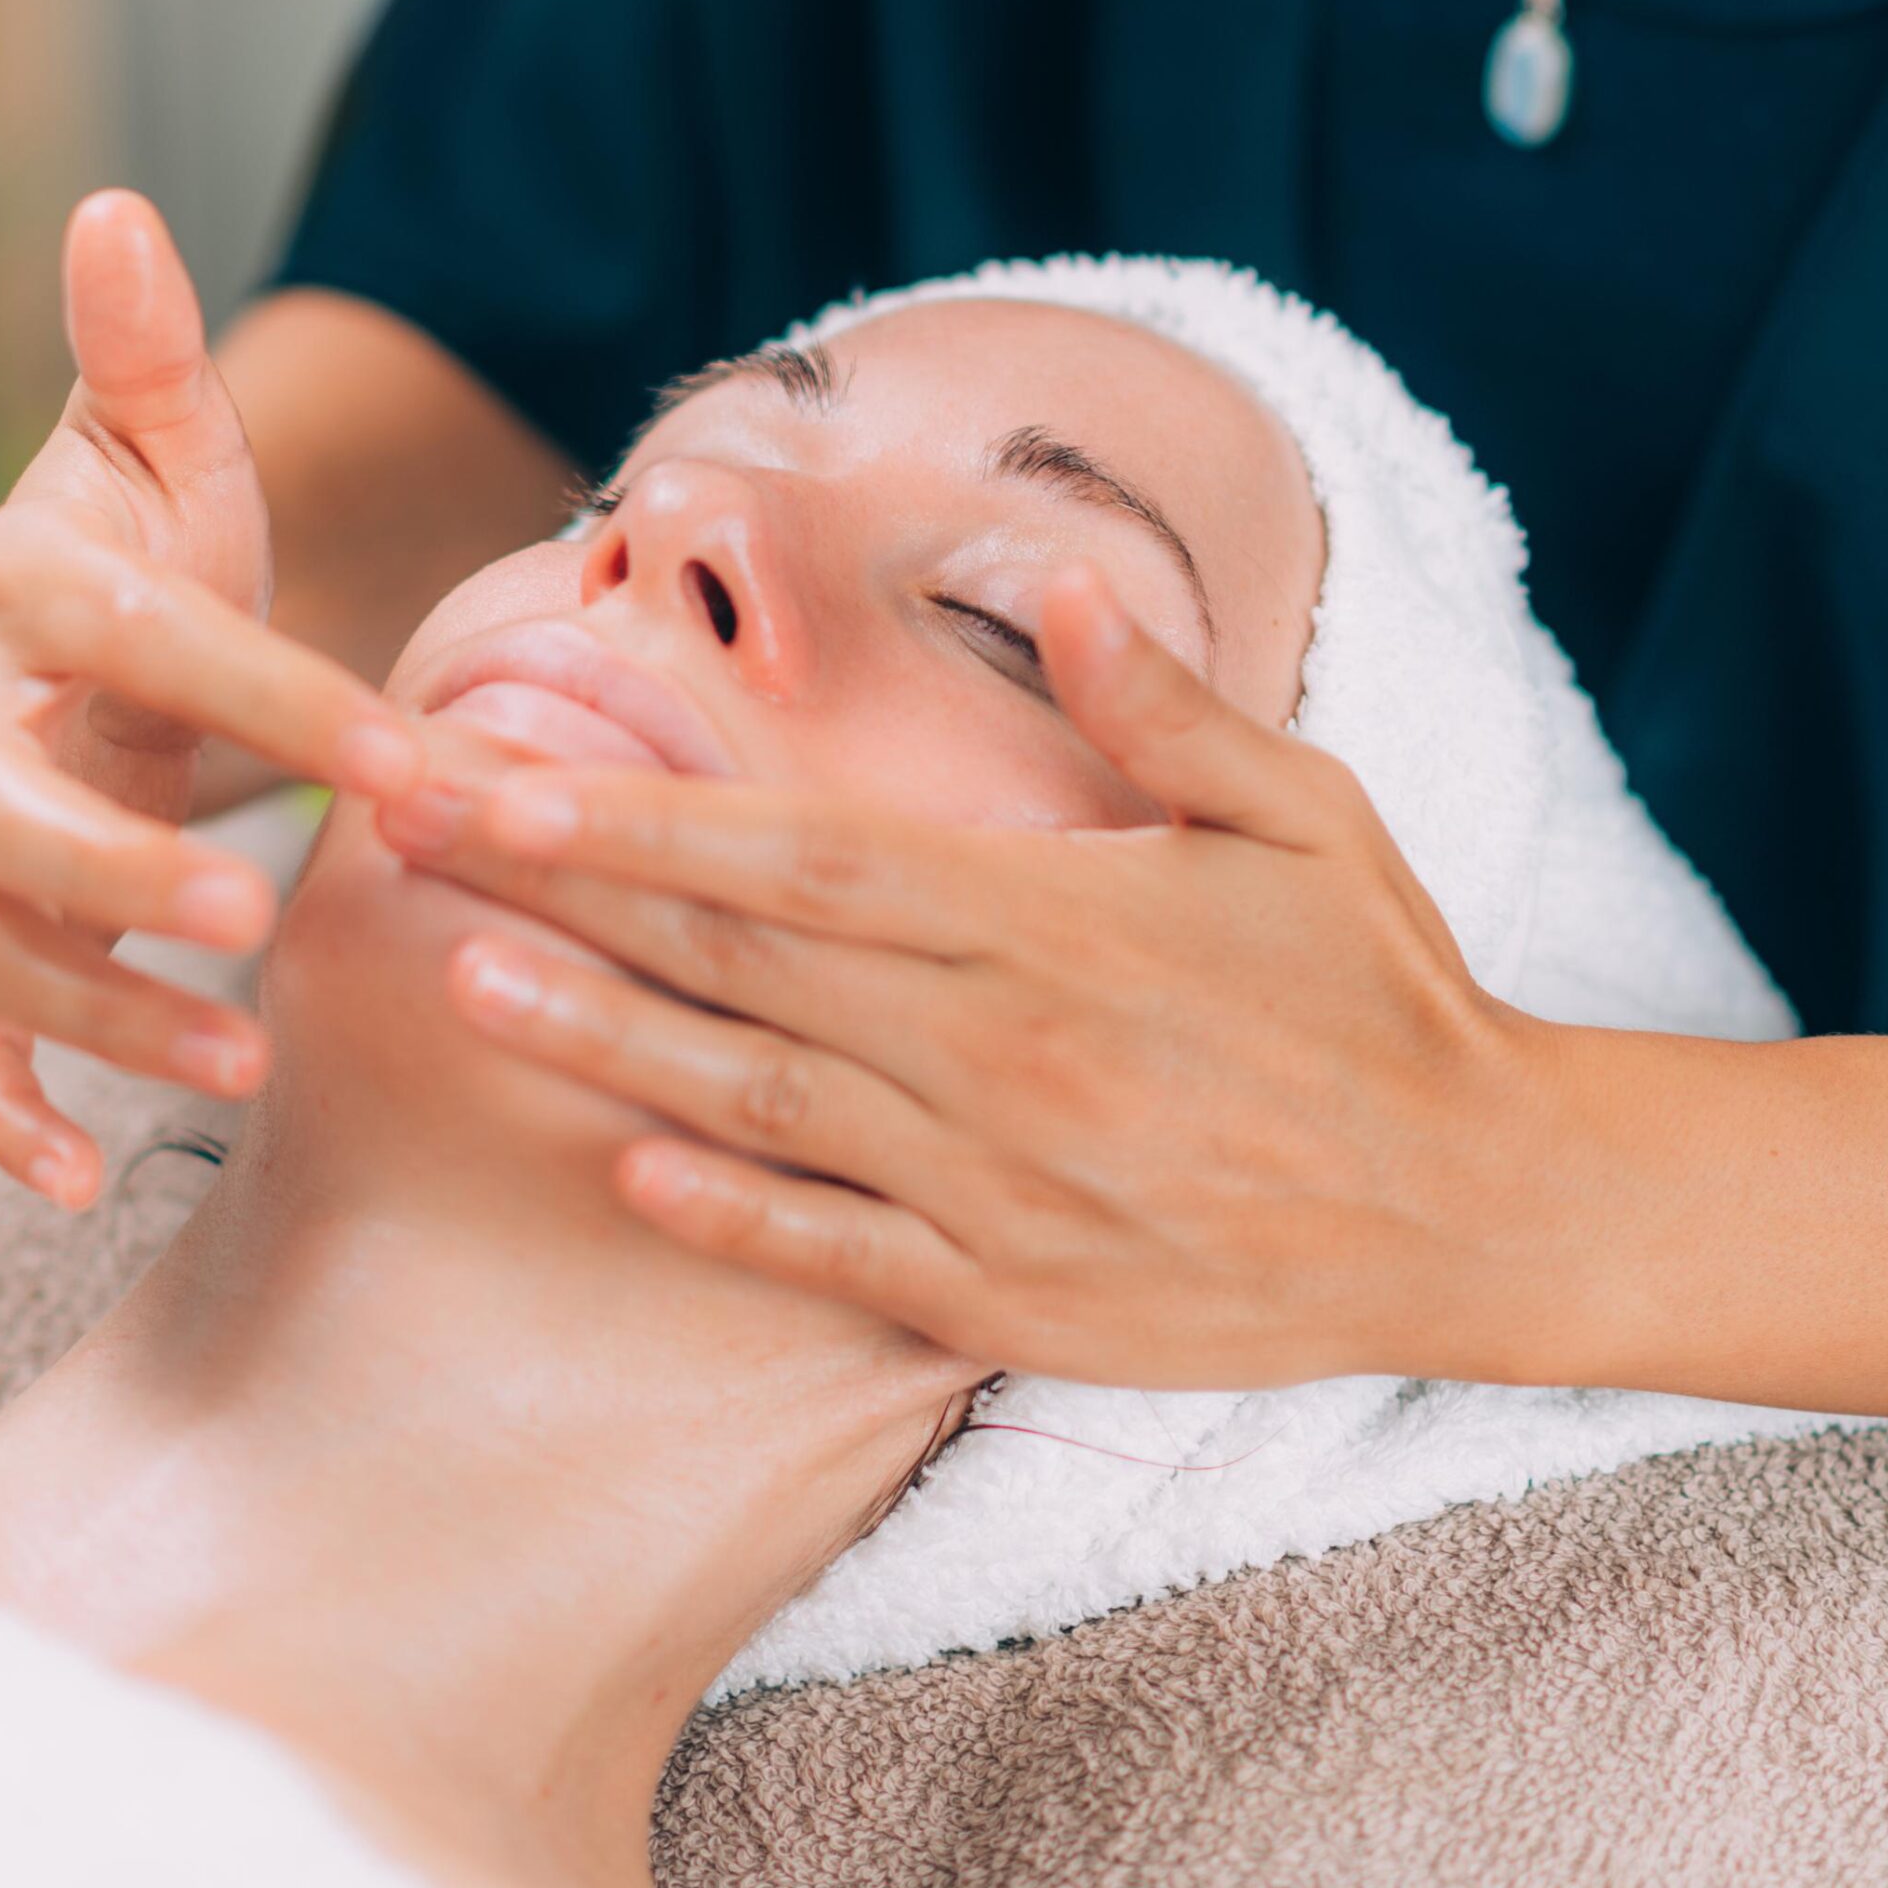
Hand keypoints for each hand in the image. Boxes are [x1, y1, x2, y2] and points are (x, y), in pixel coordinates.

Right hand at [0, 193, 422, 1206]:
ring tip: (233, 1062)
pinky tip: (84, 1184)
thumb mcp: (169, 455)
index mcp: (22, 590)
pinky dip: (2, 1116)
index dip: (272, 698)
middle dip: (119, 865)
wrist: (91, 650)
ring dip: (96, 1010)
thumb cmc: (156, 550)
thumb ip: (149, 360)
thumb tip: (120, 205)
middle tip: (261, 919)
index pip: (144, 639)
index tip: (413, 764)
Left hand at [378, 568, 1603, 1389]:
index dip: (632, 815)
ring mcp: (1002, 1188)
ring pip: (758, 1104)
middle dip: (558, 890)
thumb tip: (1063, 587)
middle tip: (406, 833)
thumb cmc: (1383, 988)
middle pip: (737, 960)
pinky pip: (838, 1255)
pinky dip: (726, 1214)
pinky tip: (622, 1170)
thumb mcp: (1305, 815)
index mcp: (1055, 920)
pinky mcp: (1018, 1300)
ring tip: (462, 978)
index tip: (497, 772)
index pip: (799, 854)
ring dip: (602, 1040)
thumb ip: (1168, 705)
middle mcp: (1003, 1053)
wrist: (1481, 1206)